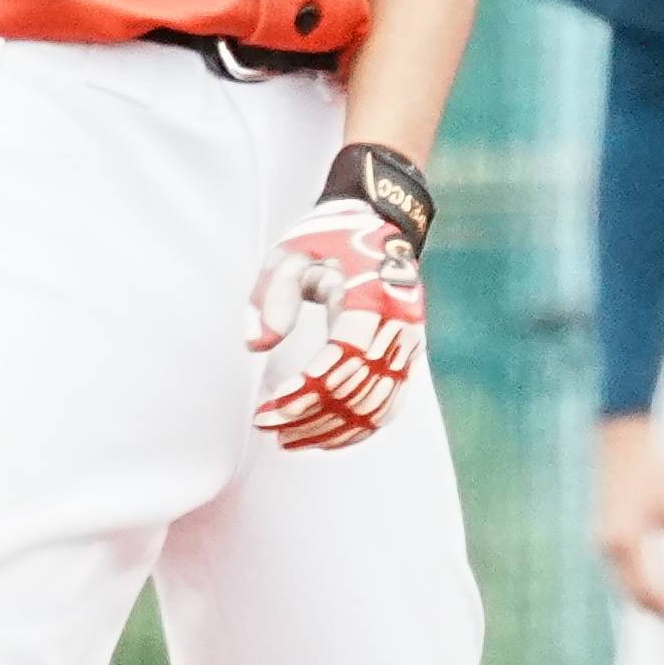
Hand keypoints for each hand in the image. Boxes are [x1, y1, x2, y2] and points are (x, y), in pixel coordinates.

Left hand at [247, 188, 426, 452]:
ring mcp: (408, 344)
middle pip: (358, 391)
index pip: (343, 360)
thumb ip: (272, 295)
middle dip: (310, 417)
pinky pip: (388, 404)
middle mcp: (399, 326)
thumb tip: (255, 344)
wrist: (380, 223)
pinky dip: (358, 428)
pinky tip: (323, 438)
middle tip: (266, 427)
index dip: (306, 392)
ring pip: (376, 407)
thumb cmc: (328, 236)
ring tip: (287, 440)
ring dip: (332, 430)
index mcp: (372, 298)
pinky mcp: (407, 356)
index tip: (268, 409)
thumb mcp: (291, 253)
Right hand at [593, 410, 663, 628]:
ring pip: (625, 586)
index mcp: (624, 541)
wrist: (622, 442)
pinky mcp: (606, 536)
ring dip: (651, 600)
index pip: (648, 590)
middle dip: (661, 612)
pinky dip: (642, 585)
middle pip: (632, 595)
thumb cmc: (652, 469)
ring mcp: (603, 542)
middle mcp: (607, 547)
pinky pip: (623, 572)